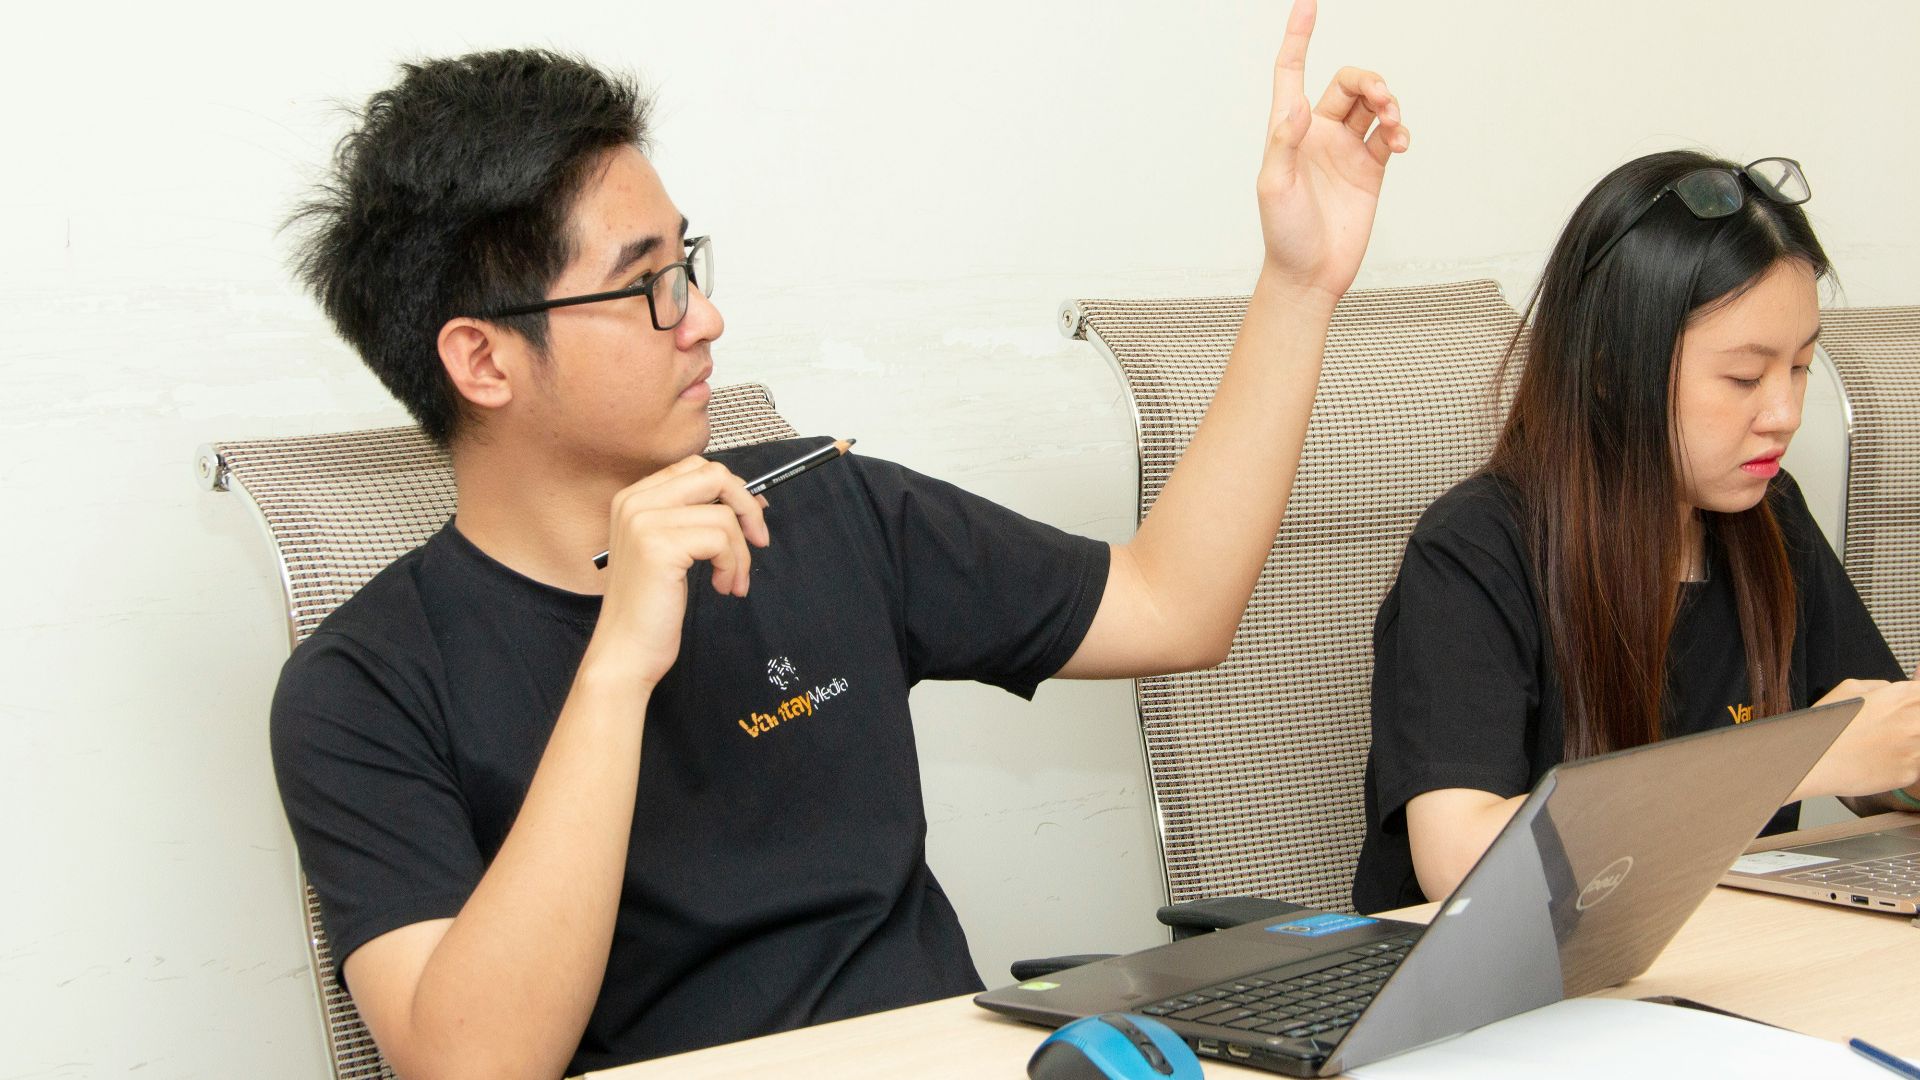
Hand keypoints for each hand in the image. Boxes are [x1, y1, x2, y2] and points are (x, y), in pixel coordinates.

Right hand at [587, 456, 770, 688]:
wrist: (625, 650)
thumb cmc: (650, 607)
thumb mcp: (671, 550)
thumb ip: (698, 518)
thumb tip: (750, 499)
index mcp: (634, 499)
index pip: (696, 467)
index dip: (733, 490)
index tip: (750, 518)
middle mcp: (634, 502)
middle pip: (713, 476)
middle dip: (746, 507)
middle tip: (757, 541)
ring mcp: (644, 522)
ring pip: (723, 516)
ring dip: (740, 554)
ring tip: (731, 581)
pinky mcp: (658, 546)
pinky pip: (721, 540)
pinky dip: (733, 566)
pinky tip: (723, 588)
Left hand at [1256, 0, 1409, 304]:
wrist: (1310, 274)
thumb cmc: (1283, 234)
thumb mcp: (1274, 188)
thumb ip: (1283, 145)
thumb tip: (1296, 108)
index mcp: (1289, 130)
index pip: (1292, 72)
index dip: (1299, 37)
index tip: (1307, 3)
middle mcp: (1318, 134)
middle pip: (1348, 83)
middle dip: (1368, 80)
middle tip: (1381, 98)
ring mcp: (1346, 150)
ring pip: (1373, 106)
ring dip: (1389, 103)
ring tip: (1393, 122)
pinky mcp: (1370, 170)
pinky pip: (1389, 135)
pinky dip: (1399, 130)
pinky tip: (1399, 141)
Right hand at [1803, 679, 1919, 797]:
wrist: (1812, 762)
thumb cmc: (1825, 725)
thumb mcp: (1849, 688)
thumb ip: (1882, 687)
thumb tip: (1894, 691)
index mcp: (1906, 697)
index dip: (1913, 704)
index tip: (1906, 710)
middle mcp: (1916, 722)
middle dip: (1909, 725)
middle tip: (1887, 731)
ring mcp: (1916, 749)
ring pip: (1919, 745)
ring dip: (1907, 745)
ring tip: (1878, 747)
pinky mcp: (1910, 773)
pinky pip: (1912, 766)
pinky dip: (1897, 765)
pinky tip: (1874, 762)